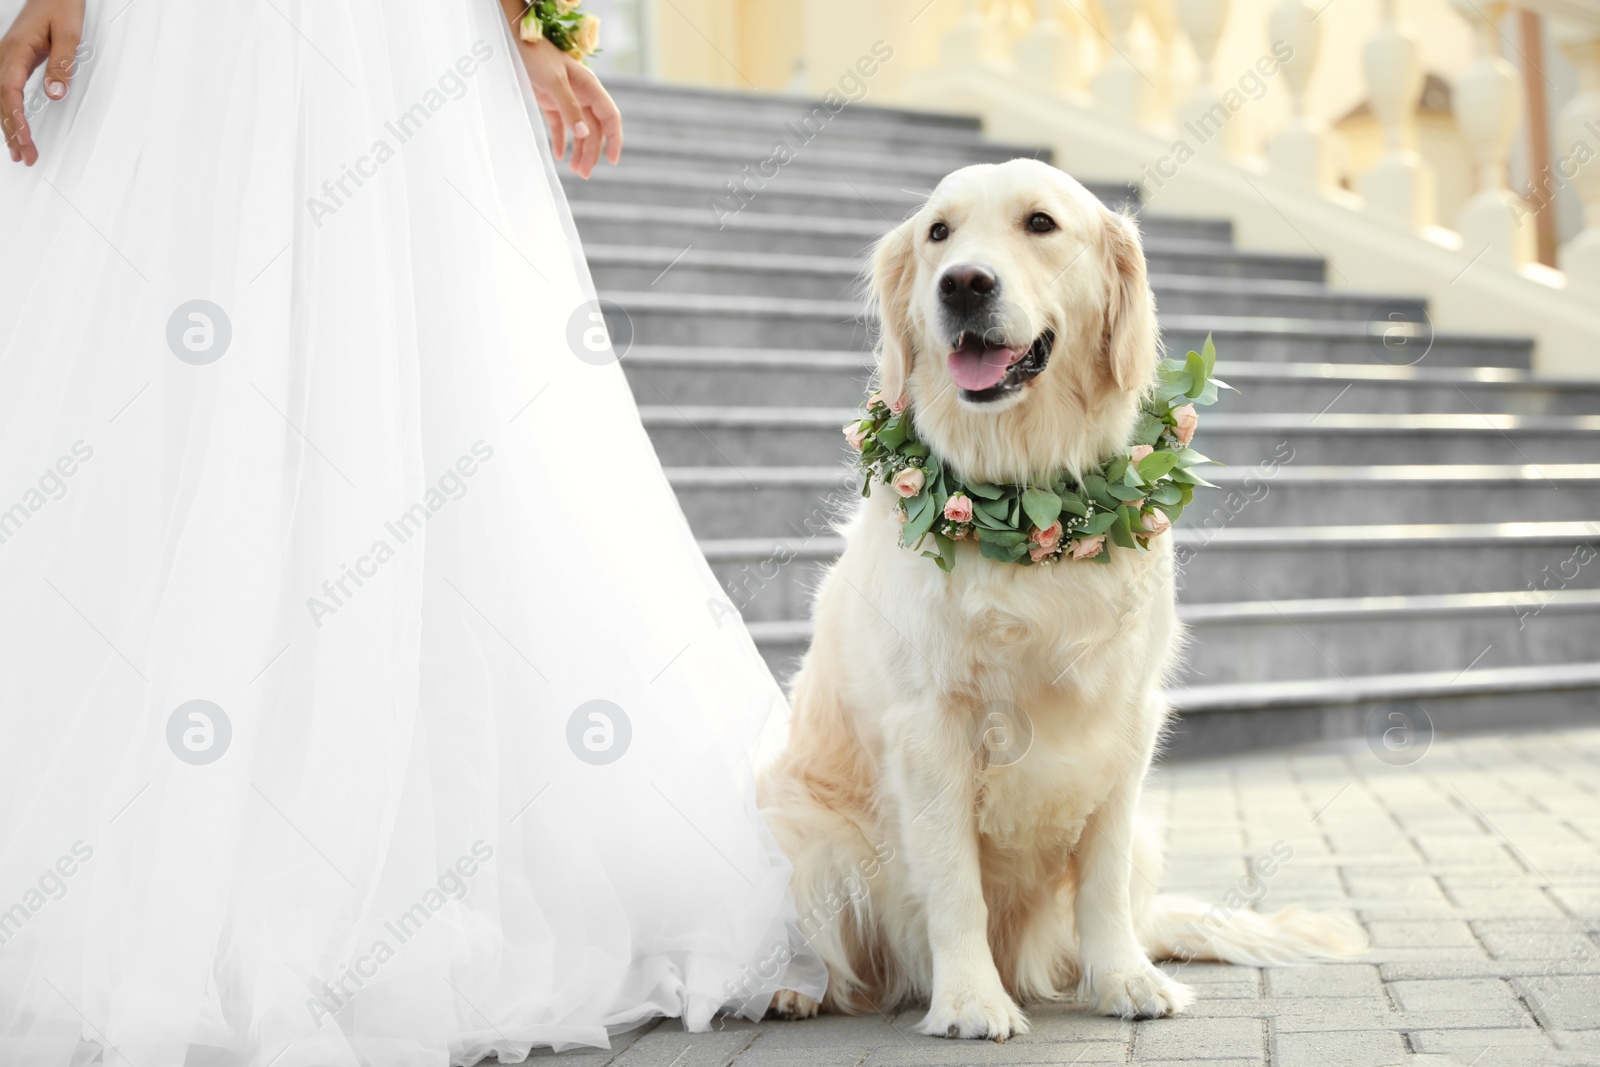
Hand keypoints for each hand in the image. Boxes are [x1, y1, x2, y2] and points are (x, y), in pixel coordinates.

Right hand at [0, 0, 83, 165]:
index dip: (15, 117)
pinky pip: (6, 92)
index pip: (10, 90)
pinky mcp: (13, 62)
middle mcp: (6, 56)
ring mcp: (7, 59)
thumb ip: (62, 64)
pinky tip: (13, 130)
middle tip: (25, 157)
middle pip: (2, 100)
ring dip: (8, 127)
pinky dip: (9, 113)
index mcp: (16, 50)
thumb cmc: (60, 6)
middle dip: (12, 131)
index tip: (24, 138)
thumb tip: (55, 93)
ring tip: (18, 154)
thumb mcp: (68, 34)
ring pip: (1, 99)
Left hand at [502, 13, 620, 178]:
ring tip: (574, 170)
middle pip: (594, 129)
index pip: (610, 117)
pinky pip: (561, 126)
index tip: (612, 161)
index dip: (614, 139)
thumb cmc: (535, 54)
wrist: (514, 39)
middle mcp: (582, 94)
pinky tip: (559, 156)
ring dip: (578, 150)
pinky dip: (561, 141)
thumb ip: (569, 107)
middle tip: (584, 174)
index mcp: (589, 87)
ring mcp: (567, 98)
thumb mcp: (553, 81)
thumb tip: (584, 133)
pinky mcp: (551, 101)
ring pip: (579, 130)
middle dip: (591, 152)